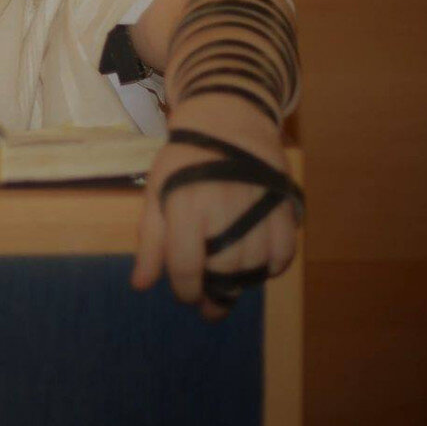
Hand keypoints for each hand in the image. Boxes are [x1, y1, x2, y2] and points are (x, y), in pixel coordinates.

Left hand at [130, 93, 297, 320]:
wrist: (227, 121)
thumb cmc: (184, 160)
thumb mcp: (157, 193)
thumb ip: (150, 241)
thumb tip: (141, 285)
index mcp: (186, 205)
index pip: (186, 266)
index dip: (184, 290)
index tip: (185, 296)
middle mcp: (224, 209)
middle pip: (223, 271)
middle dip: (214, 295)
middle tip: (209, 304)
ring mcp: (258, 208)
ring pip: (254, 267)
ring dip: (241, 283)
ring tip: (230, 286)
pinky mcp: (283, 206)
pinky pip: (285, 252)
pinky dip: (272, 267)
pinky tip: (258, 267)